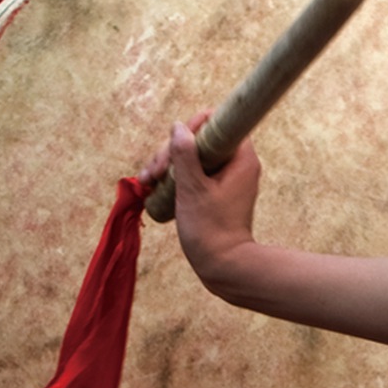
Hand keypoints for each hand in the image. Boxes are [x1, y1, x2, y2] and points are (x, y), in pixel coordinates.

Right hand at [158, 114, 266, 294]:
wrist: (224, 266)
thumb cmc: (210, 229)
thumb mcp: (192, 188)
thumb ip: (184, 154)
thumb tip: (178, 126)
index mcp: (240, 157)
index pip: (218, 122)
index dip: (193, 127)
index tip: (176, 145)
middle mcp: (237, 163)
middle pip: (200, 139)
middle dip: (172, 151)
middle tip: (154, 172)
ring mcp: (226, 177)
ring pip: (193, 156)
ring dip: (167, 164)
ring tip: (147, 181)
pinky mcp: (215, 191)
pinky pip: (193, 173)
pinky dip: (174, 176)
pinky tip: (153, 186)